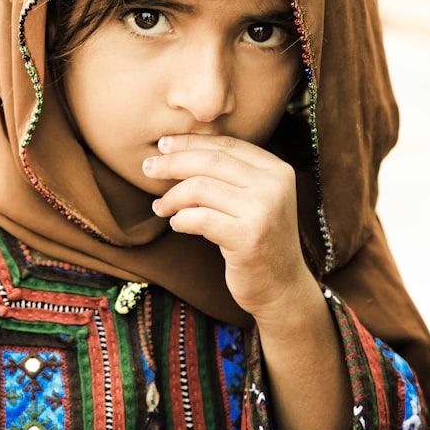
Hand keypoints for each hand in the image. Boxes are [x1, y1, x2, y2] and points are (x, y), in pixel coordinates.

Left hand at [144, 134, 318, 321]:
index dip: (191, 141)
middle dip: (173, 162)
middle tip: (147, 168)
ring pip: (200, 187)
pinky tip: (175, 223)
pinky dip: (180, 219)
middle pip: (211, 160)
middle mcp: (273, 185)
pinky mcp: (248, 237)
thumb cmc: (259, 240)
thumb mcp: (253, 200)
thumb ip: (230, 176)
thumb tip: (175, 152)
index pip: (226, 144)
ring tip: (160, 207)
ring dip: (172, 196)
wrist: (282, 287)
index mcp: (277, 170)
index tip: (163, 144)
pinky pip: (199, 218)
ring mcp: (263, 211)